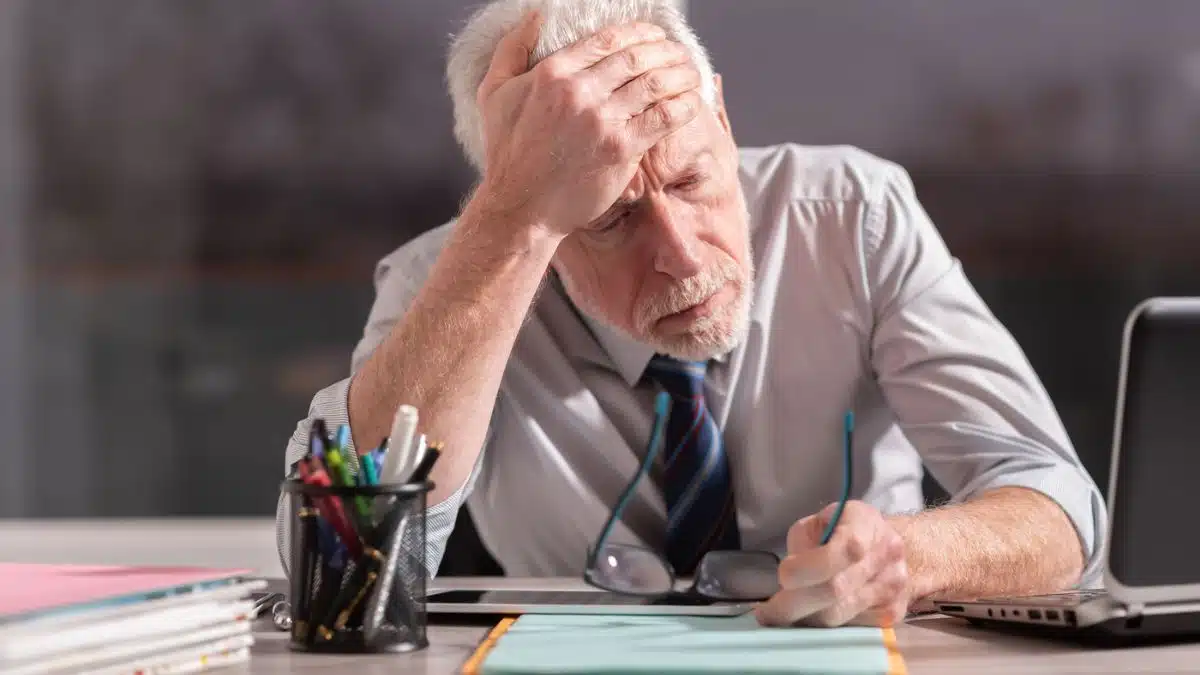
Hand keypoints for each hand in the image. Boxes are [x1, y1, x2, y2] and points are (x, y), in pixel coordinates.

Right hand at [471, 12, 703, 234]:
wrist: (521, 208)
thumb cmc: (507, 154)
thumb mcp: (494, 93)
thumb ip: (512, 50)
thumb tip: (535, 17)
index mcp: (552, 72)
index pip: (609, 39)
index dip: (640, 33)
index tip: (656, 37)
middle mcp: (579, 90)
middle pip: (637, 57)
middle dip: (667, 51)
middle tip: (680, 54)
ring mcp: (601, 120)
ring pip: (655, 84)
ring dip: (681, 75)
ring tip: (692, 75)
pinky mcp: (620, 148)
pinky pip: (663, 118)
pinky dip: (683, 107)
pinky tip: (692, 103)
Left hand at [755, 501, 909, 627]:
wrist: (887, 545)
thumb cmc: (843, 529)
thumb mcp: (818, 521)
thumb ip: (803, 543)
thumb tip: (789, 580)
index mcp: (866, 523)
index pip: (844, 550)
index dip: (808, 568)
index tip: (782, 577)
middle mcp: (887, 554)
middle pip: (837, 590)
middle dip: (795, 604)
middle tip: (769, 613)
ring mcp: (894, 587)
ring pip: (840, 615)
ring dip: (807, 617)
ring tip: (788, 612)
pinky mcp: (895, 613)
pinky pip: (850, 628)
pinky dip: (826, 625)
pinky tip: (816, 613)